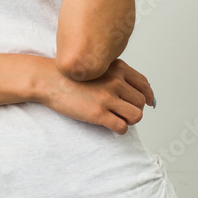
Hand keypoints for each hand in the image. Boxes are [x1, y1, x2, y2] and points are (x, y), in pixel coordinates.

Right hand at [37, 58, 154, 134]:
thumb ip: (115, 75)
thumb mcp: (98, 67)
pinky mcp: (98, 114)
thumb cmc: (72, 76)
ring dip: (129, 120)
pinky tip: (111, 125)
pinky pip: (122, 127)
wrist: (50, 80)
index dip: (147, 95)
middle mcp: (115, 81)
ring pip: (136, 115)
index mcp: (117, 68)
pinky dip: (120, 130)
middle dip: (134, 109)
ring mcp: (107, 98)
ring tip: (118, 118)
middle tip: (123, 112)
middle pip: (141, 101)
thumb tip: (134, 90)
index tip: (147, 102)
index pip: (143, 84)